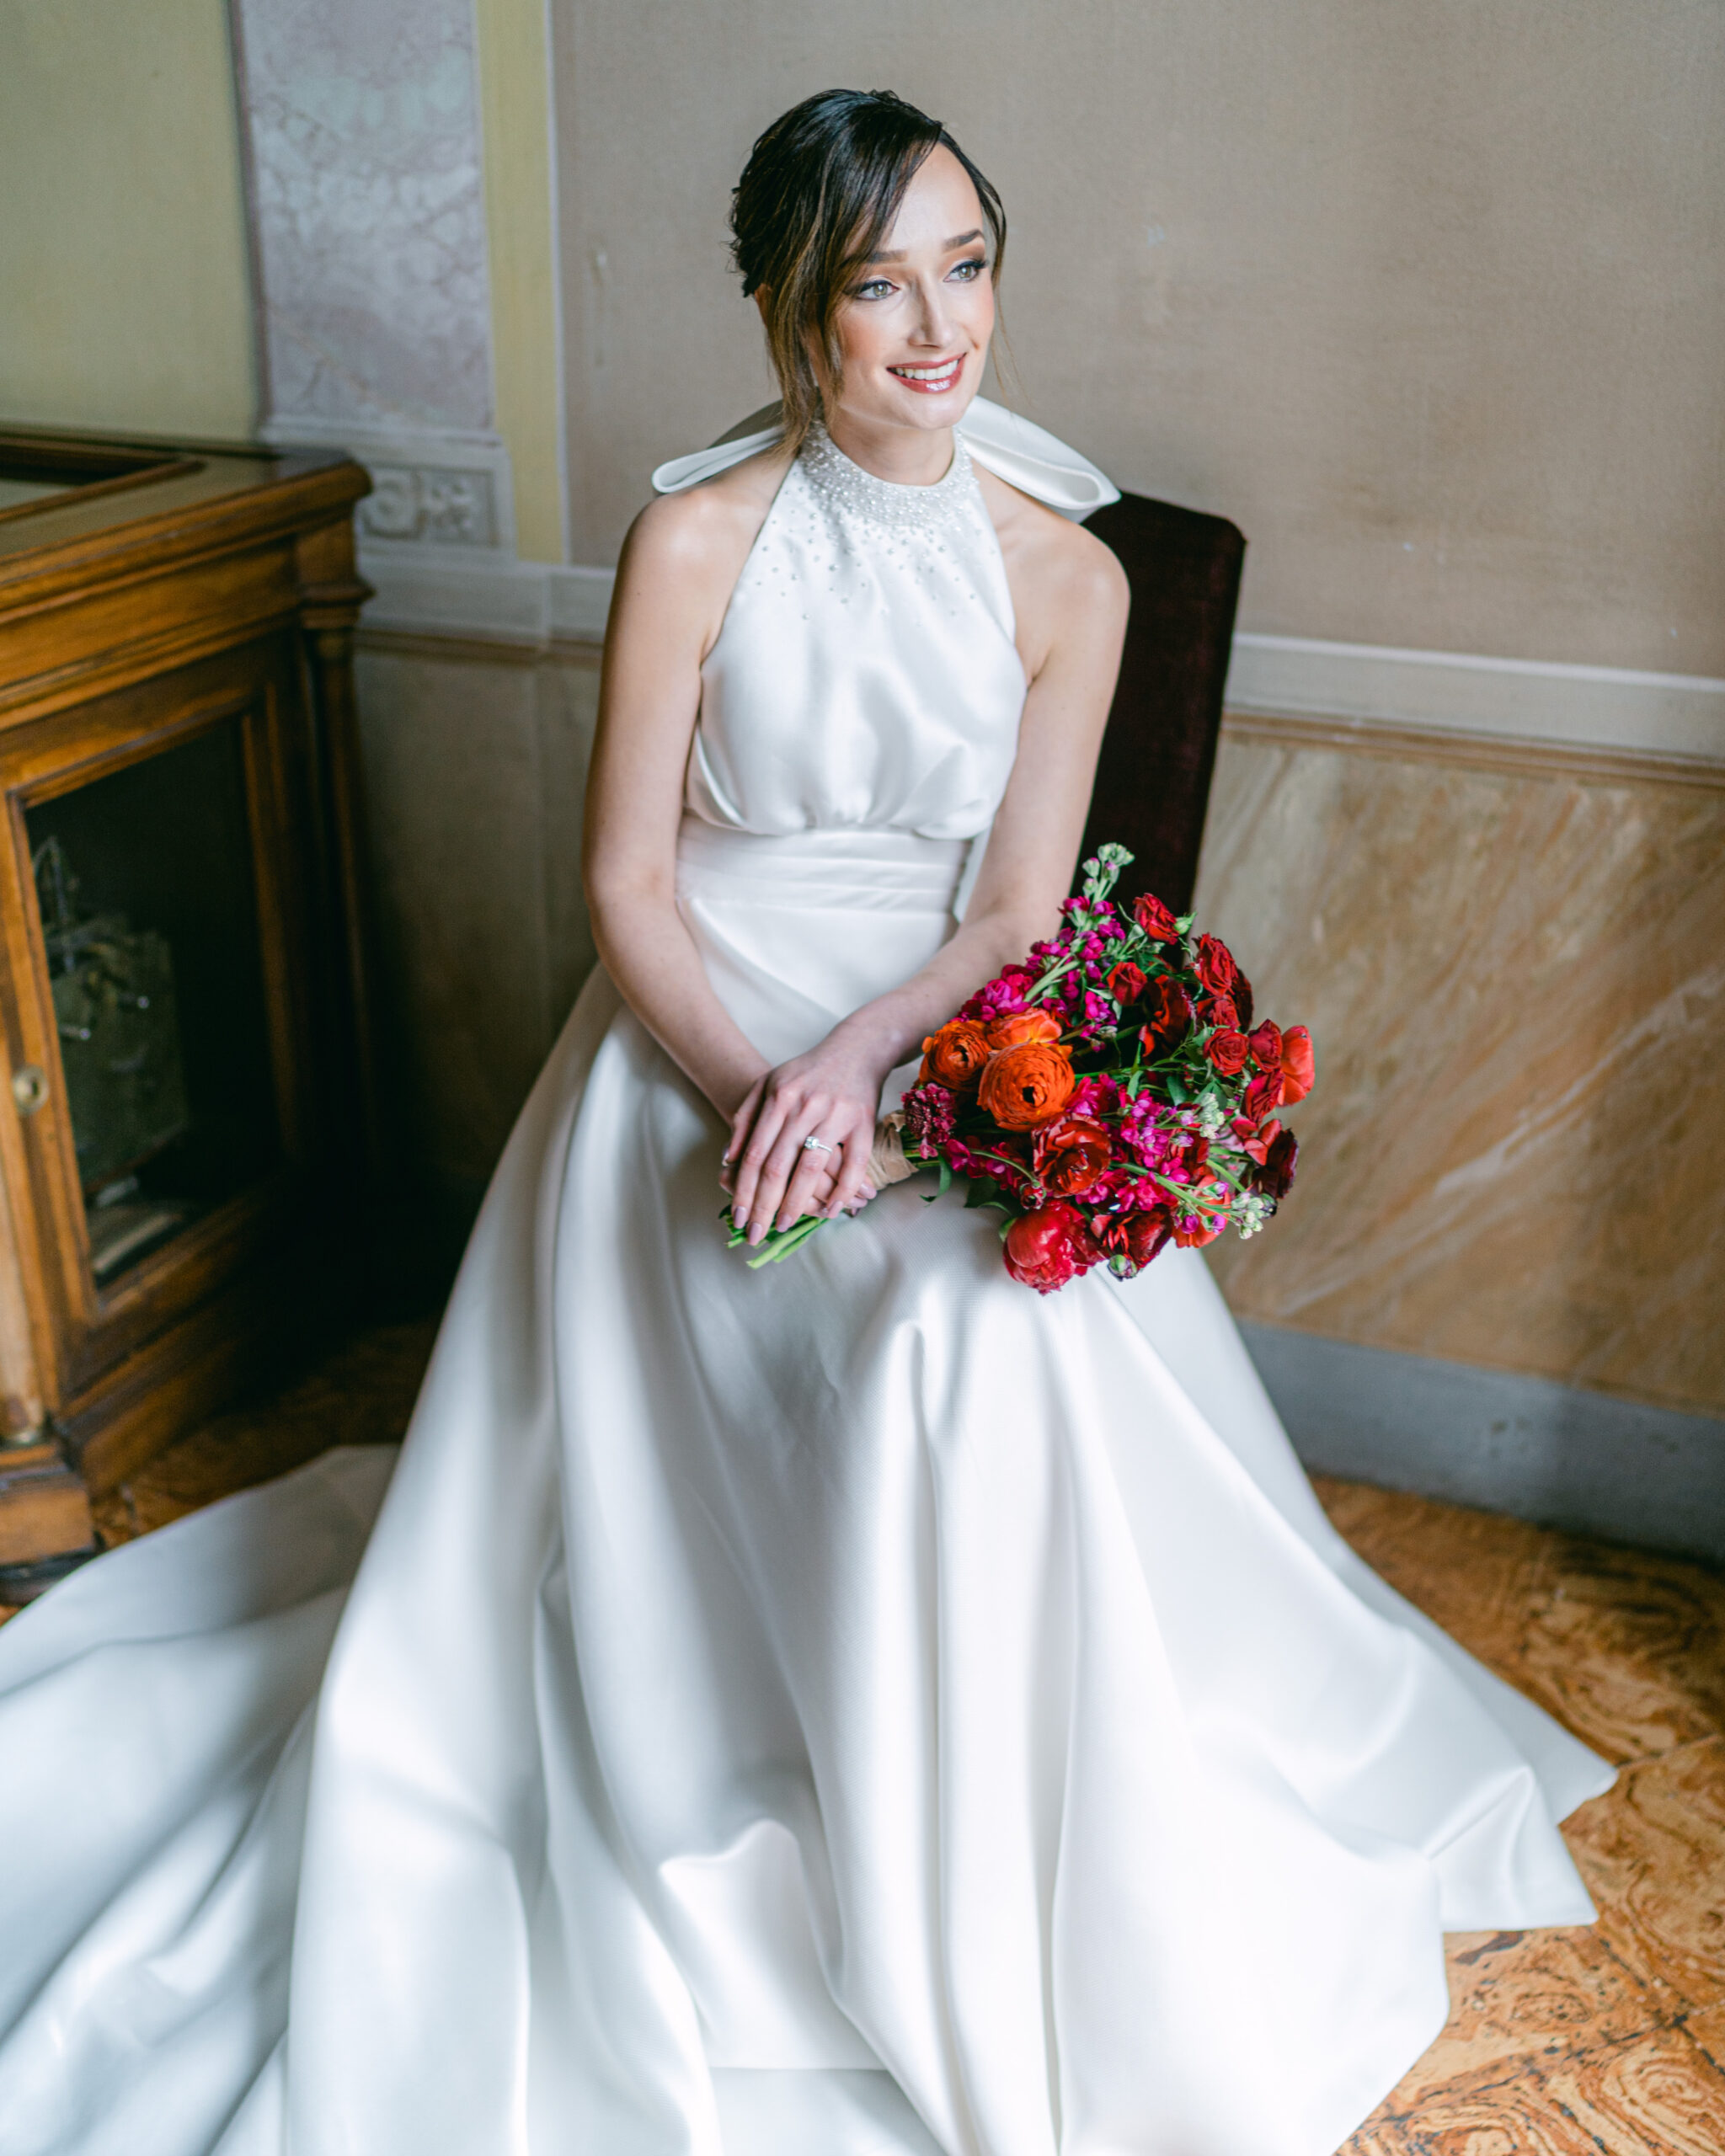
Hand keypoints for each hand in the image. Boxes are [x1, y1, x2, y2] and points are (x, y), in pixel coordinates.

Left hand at [722, 1030, 892, 1243]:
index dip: (744, 1190)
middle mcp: (803, 1107)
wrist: (856, 1049)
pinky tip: (830, 1210)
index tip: (737, 1218)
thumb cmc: (807, 1073)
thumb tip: (727, 1159)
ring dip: (796, 1203)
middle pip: (777, 1166)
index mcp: (778, 1098)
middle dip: (763, 1206)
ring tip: (784, 1226)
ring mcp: (834, 1115)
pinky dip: (842, 1191)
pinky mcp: (862, 1123)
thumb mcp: (768, 1085)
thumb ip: (745, 1118)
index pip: (754, 1154)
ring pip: (810, 1168)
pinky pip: (852, 1164)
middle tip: (755, 1235)